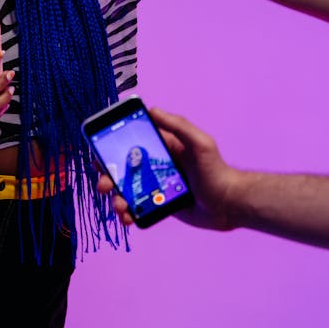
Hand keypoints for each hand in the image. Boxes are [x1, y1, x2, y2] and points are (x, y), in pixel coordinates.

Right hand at [97, 107, 240, 231]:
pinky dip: (129, 213)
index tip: (98, 151)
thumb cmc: (216, 170)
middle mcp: (156, 165)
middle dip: (108, 176)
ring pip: (127, 190)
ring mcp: (157, 186)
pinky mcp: (161, 205)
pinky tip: (128, 218)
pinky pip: (139, 208)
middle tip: (104, 184)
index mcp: (163, 147)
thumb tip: (152, 109)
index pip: (132, 142)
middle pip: (123, 168)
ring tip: (120, 207)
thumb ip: (178, 125)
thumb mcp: (199, 143)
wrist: (229, 204)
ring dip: (117, 198)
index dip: (112, 146)